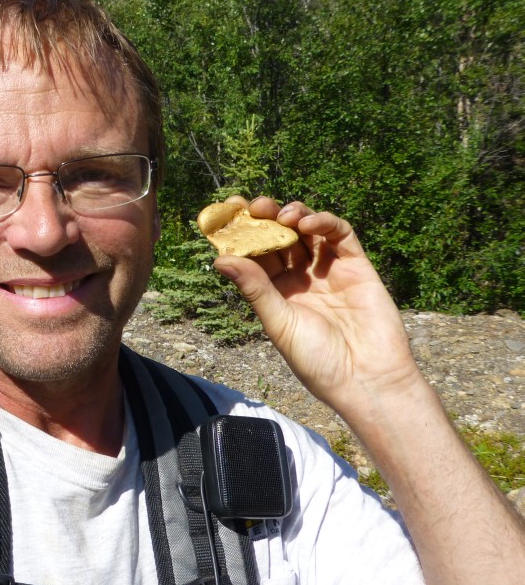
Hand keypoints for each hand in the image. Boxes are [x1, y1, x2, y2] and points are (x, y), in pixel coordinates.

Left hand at [212, 196, 420, 414]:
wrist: (365, 378)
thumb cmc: (317, 360)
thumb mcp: (279, 323)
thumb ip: (255, 289)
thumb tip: (219, 259)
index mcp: (276, 293)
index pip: (255, 255)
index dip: (242, 234)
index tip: (226, 214)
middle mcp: (301, 278)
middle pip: (280, 237)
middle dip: (265, 218)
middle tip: (252, 206)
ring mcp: (328, 270)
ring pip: (308, 231)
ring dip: (293, 215)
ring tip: (281, 214)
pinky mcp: (356, 266)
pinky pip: (340, 235)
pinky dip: (324, 222)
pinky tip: (308, 222)